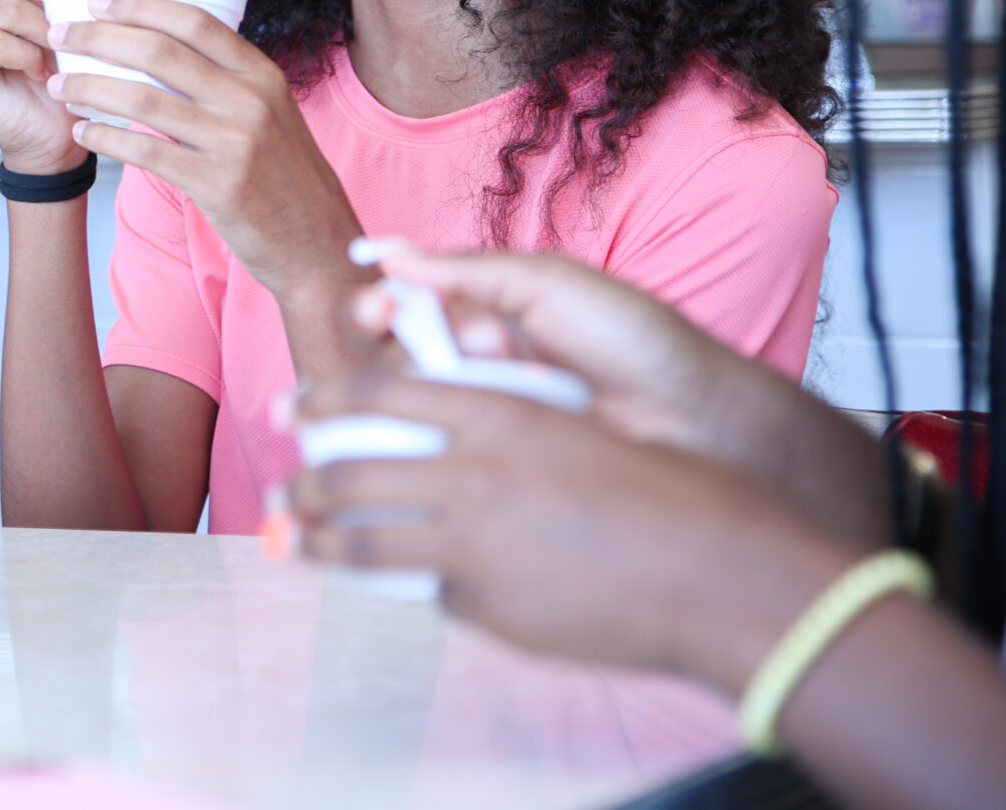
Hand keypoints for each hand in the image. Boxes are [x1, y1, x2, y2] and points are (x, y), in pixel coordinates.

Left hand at [46, 0, 362, 309]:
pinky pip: (146, 153)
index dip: (140, 5)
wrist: (317, 242)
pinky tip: (85, 132)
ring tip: (60, 85)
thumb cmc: (285, 176)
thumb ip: (226, 83)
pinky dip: (107, 139)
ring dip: (91, 88)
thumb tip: (159, 51)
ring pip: (144, 101)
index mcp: (262, 74)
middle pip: (160, 53)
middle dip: (99, 38)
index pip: (194, 22)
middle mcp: (250, 101)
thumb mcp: (270, 114)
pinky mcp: (217, 185)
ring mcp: (234, 143)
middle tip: (61, 34)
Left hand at [285, 366, 853, 692]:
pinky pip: (436, 595)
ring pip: (363, 544)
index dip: (322, 397)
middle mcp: (472, 476)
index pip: (379, 393)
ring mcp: (474, 549)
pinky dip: (427, 588)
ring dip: (317, 543)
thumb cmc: (672, 491)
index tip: (288, 406)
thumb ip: (508, 429)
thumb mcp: (576, 429)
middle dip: (303, 483)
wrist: (723, 575)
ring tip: (293, 541)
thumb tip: (453, 435)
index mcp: (498, 415)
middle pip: (349, 473)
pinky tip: (424, 588)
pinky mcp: (489, 611)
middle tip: (282, 490)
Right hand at [346, 244, 887, 546]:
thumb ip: (465, 270)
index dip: (377, 307)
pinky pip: (441, 457)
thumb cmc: (635, 343)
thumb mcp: (549, 286)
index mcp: (487, 316)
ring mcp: (486, 424)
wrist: (699, 422)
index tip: (375, 307)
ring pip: (413, 408)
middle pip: (396, 359)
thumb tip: (381, 249)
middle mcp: (478, 371)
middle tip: (413, 342)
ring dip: (433, 386)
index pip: (405, 310)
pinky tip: (465, 429)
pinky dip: (442, 439)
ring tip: (487, 374)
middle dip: (398, 346)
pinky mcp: (496, 473)